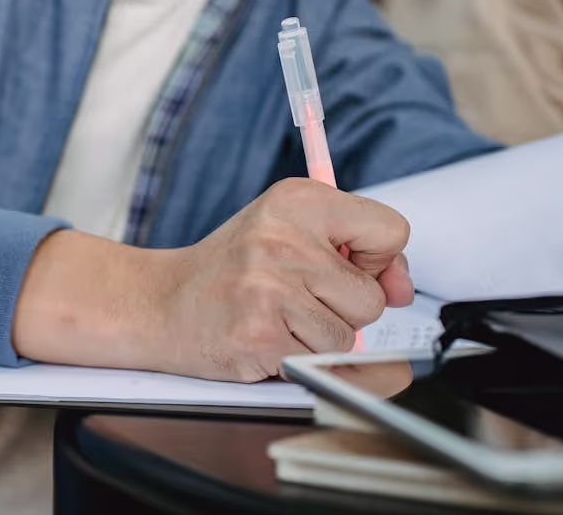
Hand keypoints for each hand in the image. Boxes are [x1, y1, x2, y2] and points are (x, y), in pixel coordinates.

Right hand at [12, 179, 411, 381]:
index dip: (378, 260)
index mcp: (299, 199)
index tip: (348, 266)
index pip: (392, 230)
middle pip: (373, 296)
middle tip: (295, 295)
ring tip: (275, 316)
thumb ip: (353, 249)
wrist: (163, 302)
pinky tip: (263, 336)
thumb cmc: (232, 268)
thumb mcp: (289, 232)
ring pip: (349, 336)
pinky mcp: (261, 333)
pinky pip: (320, 364)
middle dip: (344, 307)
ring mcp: (271, 286)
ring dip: (318, 337)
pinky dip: (298, 360)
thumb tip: (400, 289)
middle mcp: (285, 236)